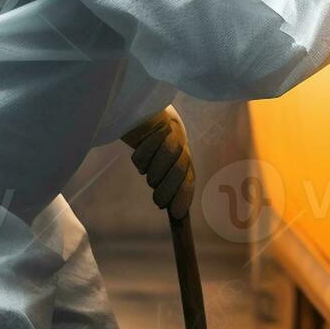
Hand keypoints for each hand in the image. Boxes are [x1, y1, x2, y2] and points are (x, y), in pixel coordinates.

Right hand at [124, 106, 193, 221]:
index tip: (176, 214)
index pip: (189, 177)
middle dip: (169, 189)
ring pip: (168, 155)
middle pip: (181, 167)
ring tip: (147, 175)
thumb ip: (170, 187)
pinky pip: (148, 145)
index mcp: (184, 154)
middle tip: (158, 202)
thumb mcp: (162, 167)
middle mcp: (182, 141)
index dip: (184, 195)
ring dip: (155, 173)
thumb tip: (177, 216)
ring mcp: (171, 129)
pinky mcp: (156, 119)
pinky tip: (141, 158)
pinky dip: (142, 158)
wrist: (140, 111)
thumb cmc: (152, 147)